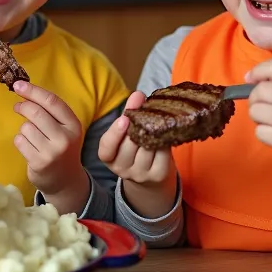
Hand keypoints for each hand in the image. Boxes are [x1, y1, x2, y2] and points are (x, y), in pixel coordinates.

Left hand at [12, 81, 88, 210]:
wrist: (65, 181)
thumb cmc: (61, 148)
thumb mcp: (65, 129)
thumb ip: (50, 111)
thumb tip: (23, 89)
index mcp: (73, 125)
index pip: (52, 102)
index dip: (33, 91)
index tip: (18, 85)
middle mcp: (65, 138)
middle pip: (36, 112)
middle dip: (23, 106)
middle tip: (18, 107)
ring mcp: (52, 152)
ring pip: (26, 127)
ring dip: (24, 129)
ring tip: (31, 136)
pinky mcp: (39, 163)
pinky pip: (20, 141)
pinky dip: (20, 141)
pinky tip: (29, 147)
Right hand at [97, 90, 176, 217]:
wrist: (149, 175)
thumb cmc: (134, 148)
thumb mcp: (124, 136)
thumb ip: (128, 117)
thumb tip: (138, 95)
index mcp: (109, 158)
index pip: (107, 148)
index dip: (114, 134)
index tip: (123, 119)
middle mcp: (122, 169)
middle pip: (130, 144)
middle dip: (137, 122)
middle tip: (143, 103)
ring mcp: (140, 174)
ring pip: (147, 147)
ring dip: (152, 129)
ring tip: (156, 114)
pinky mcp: (158, 175)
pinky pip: (162, 153)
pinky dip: (164, 140)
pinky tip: (164, 130)